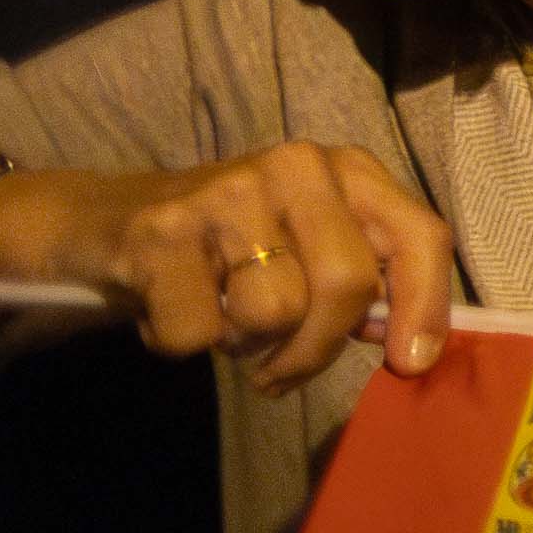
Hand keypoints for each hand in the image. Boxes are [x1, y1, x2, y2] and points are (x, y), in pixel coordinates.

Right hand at [0, 144, 456, 388]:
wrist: (108, 218)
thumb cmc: (230, 244)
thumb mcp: (309, 244)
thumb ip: (362, 279)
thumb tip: (411, 345)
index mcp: (348, 169)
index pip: (418, 234)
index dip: (424, 304)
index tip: (411, 362)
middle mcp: (296, 166)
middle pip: (345, 286)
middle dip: (315, 349)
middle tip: (278, 366)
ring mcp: (228, 192)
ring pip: (275, 313)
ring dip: (245, 344)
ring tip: (223, 317)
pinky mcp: (162, 230)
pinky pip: (198, 332)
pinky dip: (182, 342)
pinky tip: (172, 306)